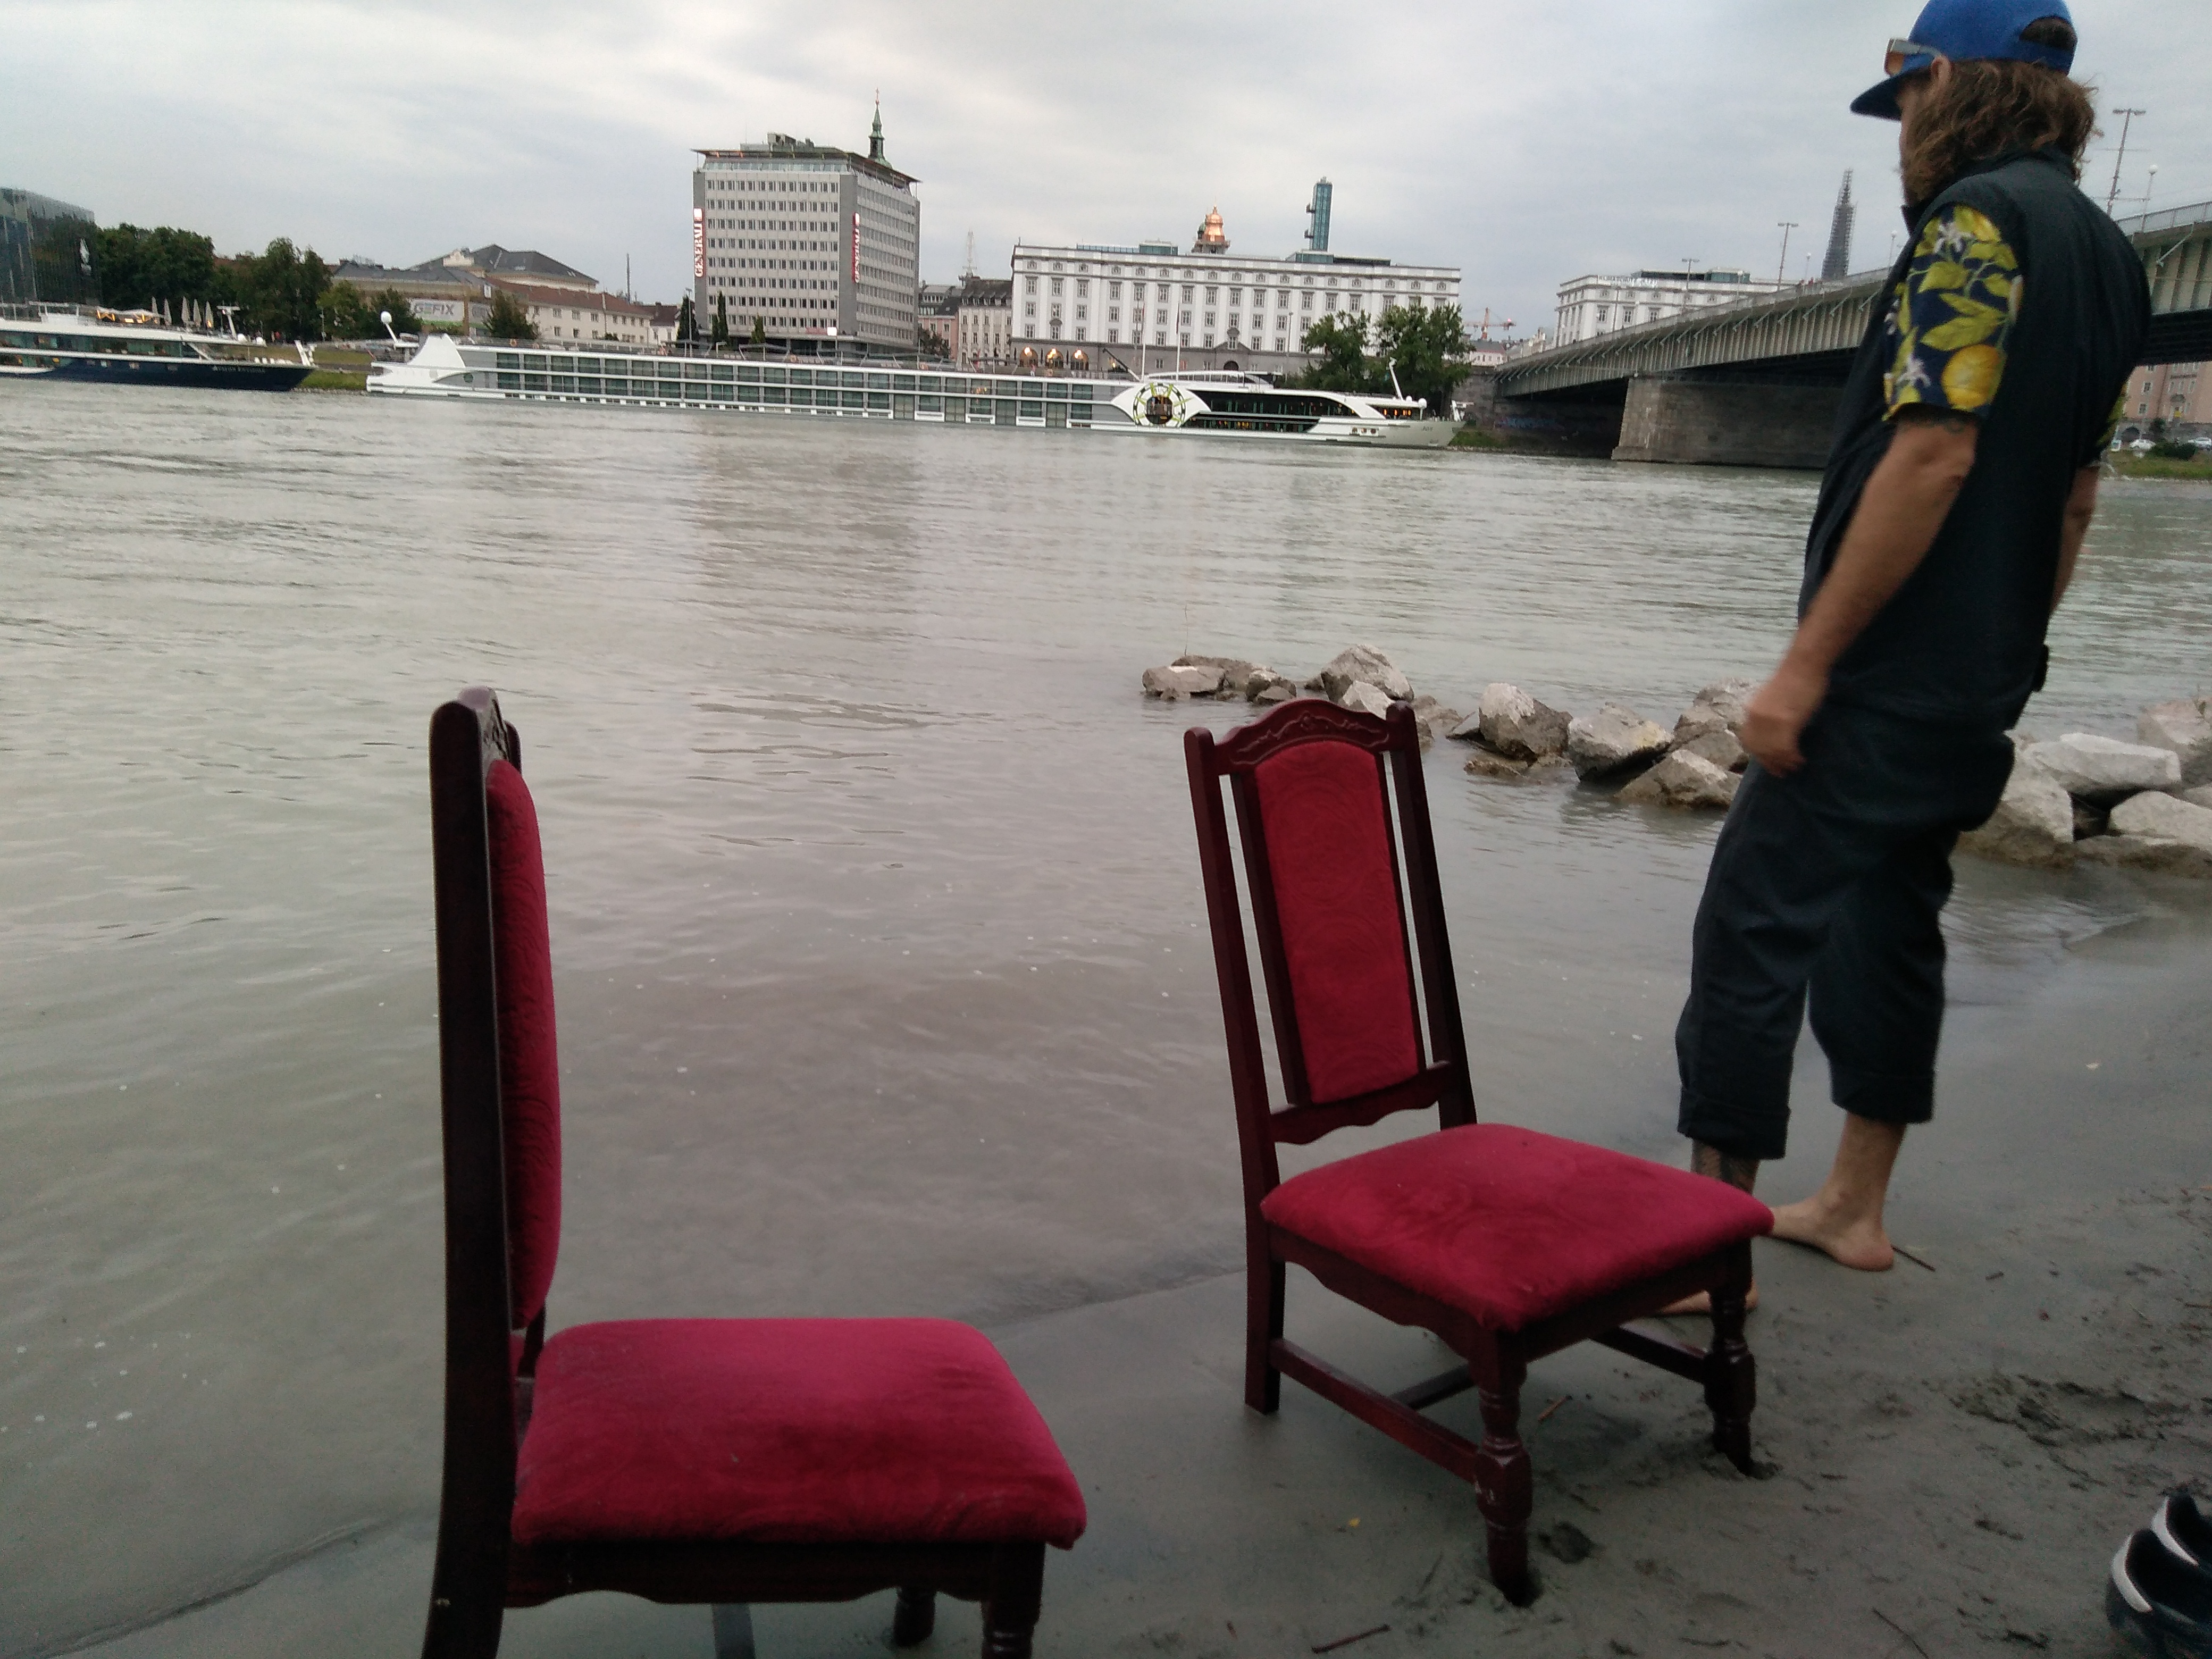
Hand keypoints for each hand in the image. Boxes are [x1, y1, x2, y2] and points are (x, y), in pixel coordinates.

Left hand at [1739, 661, 1827, 775]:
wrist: (1803, 664)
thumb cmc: (1794, 677)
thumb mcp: (1773, 699)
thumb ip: (1768, 715)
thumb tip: (1773, 732)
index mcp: (1751, 711)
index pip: (1748, 741)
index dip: (1759, 755)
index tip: (1769, 763)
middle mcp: (1755, 718)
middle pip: (1759, 750)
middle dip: (1771, 763)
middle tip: (1783, 772)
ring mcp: (1769, 721)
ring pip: (1772, 752)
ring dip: (1784, 763)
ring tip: (1795, 767)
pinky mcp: (1785, 722)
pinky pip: (1785, 749)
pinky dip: (1792, 758)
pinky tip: (1800, 760)